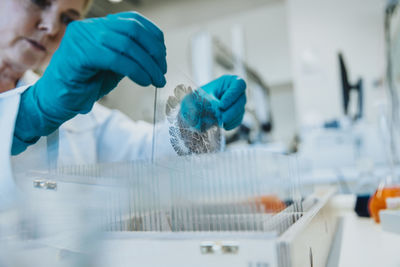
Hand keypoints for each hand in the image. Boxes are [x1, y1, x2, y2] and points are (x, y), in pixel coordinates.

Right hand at [12, 12, 166, 154]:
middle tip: (162, 73)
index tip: (162, 59)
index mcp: (98, 25)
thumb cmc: (86, 84)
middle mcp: (89, 26)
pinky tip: (144, 81)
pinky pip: (115, 59)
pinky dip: (135, 71)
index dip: (154, 38)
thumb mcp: (114, 66)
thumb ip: (131, 55)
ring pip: (127, 45)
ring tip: (156, 81)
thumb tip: (157, 54)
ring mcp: (82, 37)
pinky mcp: (78, 53)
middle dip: (154, 52)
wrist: (57, 101)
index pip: (133, 20)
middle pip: (133, 30)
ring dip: (148, 65)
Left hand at [179, 75, 246, 131]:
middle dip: (231, 111)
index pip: (239, 85)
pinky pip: (238, 120)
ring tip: (219, 122)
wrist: (193, 109)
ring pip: (240, 111)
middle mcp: (236, 91)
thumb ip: (211, 103)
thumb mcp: (202, 97)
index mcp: (229, 81)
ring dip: (230, 119)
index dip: (232, 95)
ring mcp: (238, 103)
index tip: (221, 105)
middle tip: (221, 118)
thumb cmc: (198, 98)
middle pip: (241, 100)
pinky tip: (222, 125)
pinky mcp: (236, 115)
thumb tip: (219, 111)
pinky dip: (230, 124)